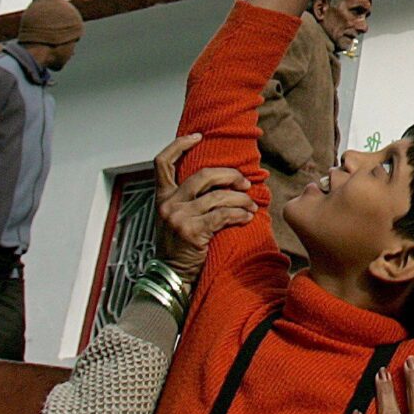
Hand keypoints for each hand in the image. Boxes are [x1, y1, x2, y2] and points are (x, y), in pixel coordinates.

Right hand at [152, 134, 256, 279]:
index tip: (197, 136)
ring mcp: (178, 217)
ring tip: (251, 205)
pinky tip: (247, 217)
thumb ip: (185, 198)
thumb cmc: (179, 246)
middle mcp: (167, 204)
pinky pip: (224, 215)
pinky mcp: (192, 231)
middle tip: (245, 183)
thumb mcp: (173, 217)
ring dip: (241, 199)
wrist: (171, 276)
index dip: (179, 145)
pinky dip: (240, 214)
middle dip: (230, 175)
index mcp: (162, 197)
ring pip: (219, 196)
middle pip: (203, 175)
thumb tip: (215, 178)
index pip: (162, 162)